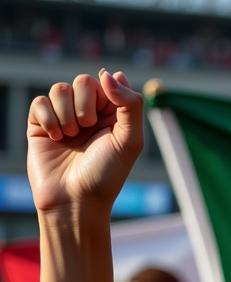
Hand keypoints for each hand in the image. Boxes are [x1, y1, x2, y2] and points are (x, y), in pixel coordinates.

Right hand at [27, 70, 143, 212]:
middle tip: (87, 130)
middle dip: (85, 105)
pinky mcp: (41, 124)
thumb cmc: (106, 175)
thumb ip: (130, 105)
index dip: (106, 94)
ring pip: (60, 89)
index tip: (106, 116)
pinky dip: (48, 118)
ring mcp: (65, 118)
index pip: (109, 82)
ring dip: (66, 114)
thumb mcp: (130, 141)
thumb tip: (109, 73)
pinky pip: (40, 101)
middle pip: (83, 81)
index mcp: (114, 116)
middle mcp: (90, 114)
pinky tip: (55, 138)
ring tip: (71, 138)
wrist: (74, 200)